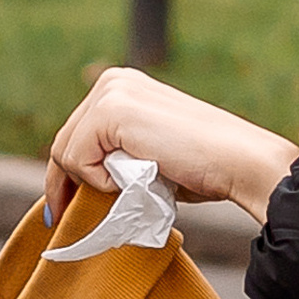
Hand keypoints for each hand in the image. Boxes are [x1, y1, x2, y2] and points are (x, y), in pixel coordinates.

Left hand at [44, 68, 298, 229]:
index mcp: (122, 86)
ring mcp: (111, 92)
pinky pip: (78, 159)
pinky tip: (133, 179)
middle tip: (61, 217)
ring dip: (91, 183)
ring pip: (65, 152)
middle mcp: (113, 81)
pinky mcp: (111, 110)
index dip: (64, 175)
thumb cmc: (204, 168)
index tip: (60, 207)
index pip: (75, 133)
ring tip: (127, 191)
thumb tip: (81, 182)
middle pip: (63, 142)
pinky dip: (100, 181)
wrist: (238, 162)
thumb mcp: (149, 156)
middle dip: (62, 184)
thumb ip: (118, 155)